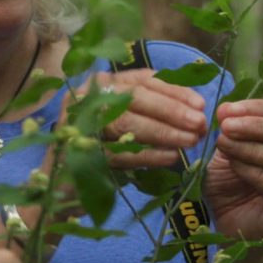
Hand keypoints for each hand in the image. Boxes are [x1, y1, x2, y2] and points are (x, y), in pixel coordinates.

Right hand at [73, 69, 208, 168]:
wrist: (62, 182)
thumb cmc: (100, 147)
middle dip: (172, 110)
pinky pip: (120, 152)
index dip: (174, 90)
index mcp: (101, 84)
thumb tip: (193, 108)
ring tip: (191, 141)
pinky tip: (171, 158)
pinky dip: (149, 155)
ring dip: (164, 132)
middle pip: (135, 97)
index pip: (142, 80)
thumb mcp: (123, 119)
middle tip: (200, 124)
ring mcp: (80, 124)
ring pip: (128, 122)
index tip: (200, 103)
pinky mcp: (80, 153)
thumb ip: (151, 109)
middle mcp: (86, 97)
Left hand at [203, 99, 262, 239]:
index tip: (225, 109)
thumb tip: (226, 110)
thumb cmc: (234, 187)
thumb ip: (233, 132)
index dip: (255, 108)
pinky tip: (235, 165)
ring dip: (252, 148)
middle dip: (255, 126)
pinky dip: (255, 172)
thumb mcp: (231, 152)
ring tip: (224, 143)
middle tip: (226, 126)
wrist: (236, 229)